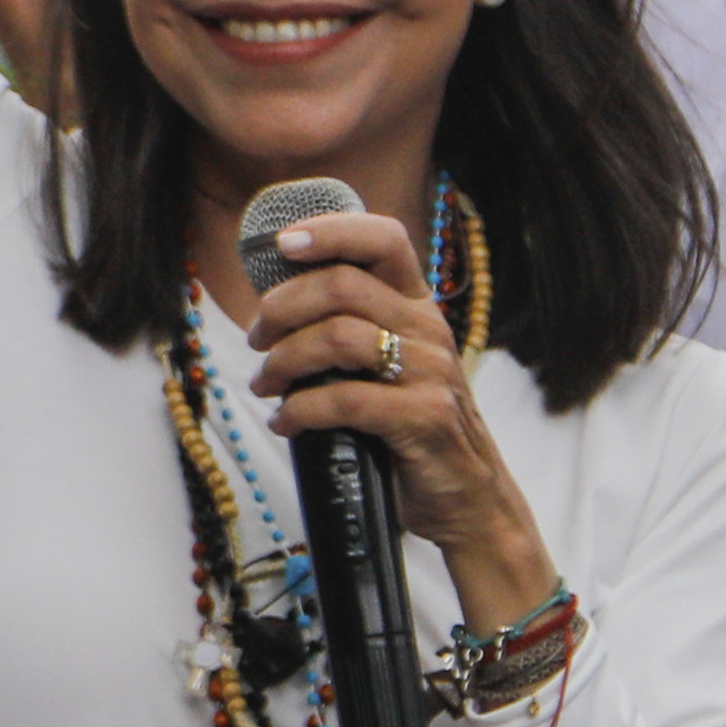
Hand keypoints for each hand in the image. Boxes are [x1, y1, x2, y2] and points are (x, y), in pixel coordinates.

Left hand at [247, 205, 559, 618]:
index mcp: (418, 306)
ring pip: (336, 338)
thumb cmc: (414, 429)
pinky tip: (287, 423)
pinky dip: (300, 411)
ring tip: (266, 383)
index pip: (384, 240)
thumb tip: (273, 311)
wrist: (468, 496)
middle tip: (257, 339)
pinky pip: (344, 400)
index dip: (332, 230)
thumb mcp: (391, 366)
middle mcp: (428, 329)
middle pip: (341, 286)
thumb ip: (351, 330)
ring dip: (284, 361)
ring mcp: (430, 372)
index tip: (284, 242)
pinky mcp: (422, 417)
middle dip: (281, 308)